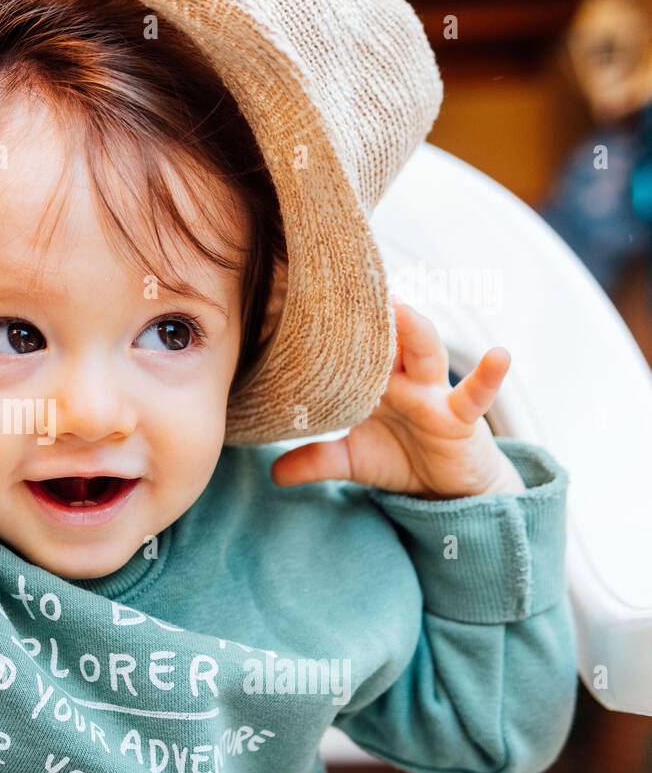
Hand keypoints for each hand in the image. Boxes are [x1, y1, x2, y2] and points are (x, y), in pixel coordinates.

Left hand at [270, 298, 526, 498]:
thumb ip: (314, 462)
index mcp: (372, 381)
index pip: (349, 346)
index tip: (299, 296)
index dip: (329, 326)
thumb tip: (271, 473)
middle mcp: (402, 378)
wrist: (448, 487)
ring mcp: (434, 393)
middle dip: (369, 313)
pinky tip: (500, 355)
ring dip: (415, 330)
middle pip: (384, 339)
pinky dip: (489, 376)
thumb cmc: (400, 458)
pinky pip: (477, 394)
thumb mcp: (350, 461)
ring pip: (426, 352)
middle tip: (341, 285)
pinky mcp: (462, 417)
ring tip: (403, 307)